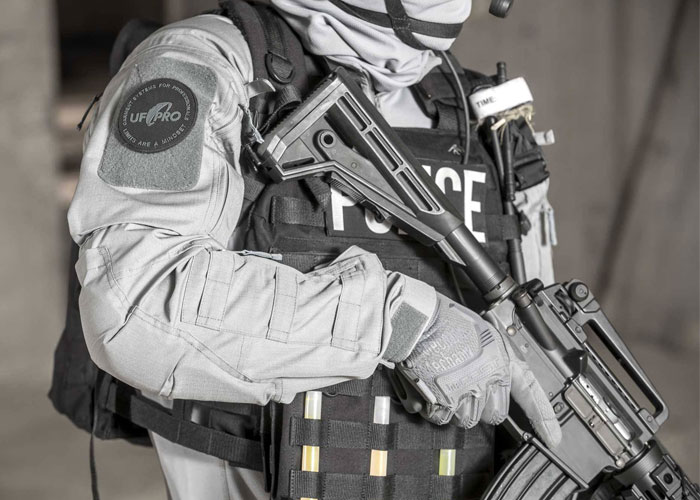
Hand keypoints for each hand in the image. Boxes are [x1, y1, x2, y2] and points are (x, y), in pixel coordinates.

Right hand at [396, 295, 561, 447]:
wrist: (416, 322)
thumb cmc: (443, 320)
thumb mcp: (482, 334)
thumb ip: (492, 359)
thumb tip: (492, 375)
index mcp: (501, 361)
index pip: (530, 394)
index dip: (544, 419)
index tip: (553, 438)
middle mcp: (487, 380)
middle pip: (494, 413)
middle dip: (481, 404)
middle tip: (465, 384)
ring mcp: (465, 394)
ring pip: (466, 418)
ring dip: (455, 405)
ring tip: (443, 380)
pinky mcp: (443, 404)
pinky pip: (442, 417)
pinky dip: (434, 407)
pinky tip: (430, 385)